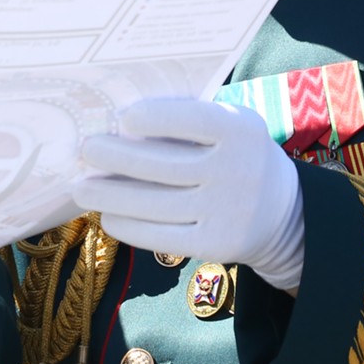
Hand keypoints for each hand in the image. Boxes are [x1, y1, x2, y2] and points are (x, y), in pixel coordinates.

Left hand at [73, 98, 305, 289]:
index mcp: (240, 131)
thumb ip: (188, 120)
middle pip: (161, 165)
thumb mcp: (230, 126)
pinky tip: (108, 216)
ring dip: (108, 196)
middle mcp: (236, 171)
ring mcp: (226, 212)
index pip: (192, 120)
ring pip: (153, 204)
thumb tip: (117, 119)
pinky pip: (159, 237)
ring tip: (80, 189)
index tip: (121, 117)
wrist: (283, 213)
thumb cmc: (236, 156)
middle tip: (84, 150)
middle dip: (113, 157)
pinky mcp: (215, 246)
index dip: (153, 118)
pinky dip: (127, 226)